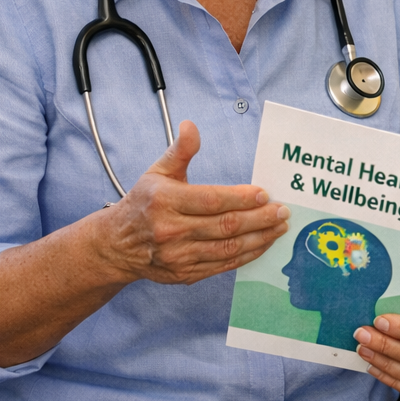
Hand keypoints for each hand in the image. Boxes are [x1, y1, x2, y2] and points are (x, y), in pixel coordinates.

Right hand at [96, 120, 289, 284]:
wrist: (117, 245)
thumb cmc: (143, 204)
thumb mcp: (157, 173)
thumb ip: (179, 151)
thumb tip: (191, 126)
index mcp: (164, 201)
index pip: (211, 200)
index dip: (241, 198)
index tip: (264, 194)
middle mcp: (170, 230)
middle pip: (224, 226)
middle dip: (260, 218)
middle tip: (282, 211)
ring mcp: (178, 256)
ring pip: (227, 248)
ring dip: (259, 238)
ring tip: (280, 227)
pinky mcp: (185, 274)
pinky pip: (222, 265)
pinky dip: (247, 255)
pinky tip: (263, 243)